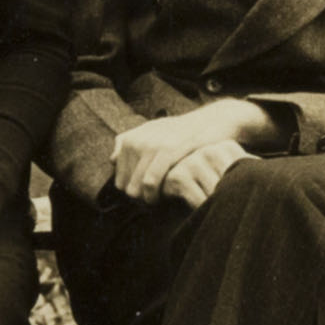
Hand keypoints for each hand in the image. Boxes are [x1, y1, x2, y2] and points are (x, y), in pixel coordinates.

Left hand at [104, 100, 255, 205]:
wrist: (213, 121)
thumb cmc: (183, 133)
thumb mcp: (153, 132)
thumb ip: (131, 144)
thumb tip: (111, 159)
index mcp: (130, 139)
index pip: (119, 180)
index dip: (132, 194)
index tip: (147, 199)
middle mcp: (137, 140)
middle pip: (126, 186)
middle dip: (139, 199)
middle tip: (155, 204)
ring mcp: (151, 144)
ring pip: (136, 187)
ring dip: (147, 200)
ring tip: (161, 202)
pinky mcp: (168, 150)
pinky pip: (151, 181)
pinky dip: (155, 195)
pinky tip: (166, 198)